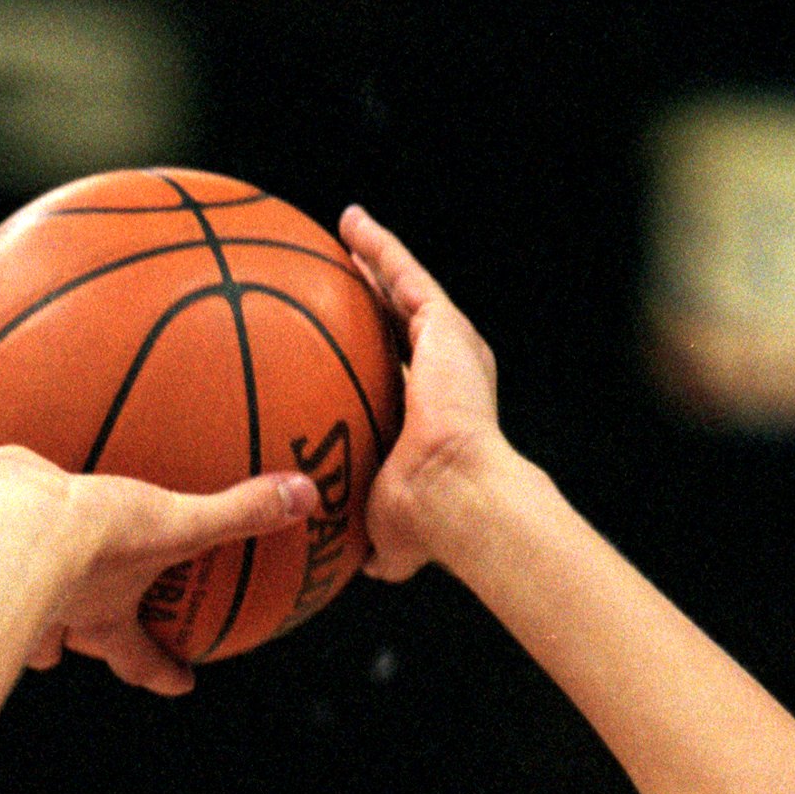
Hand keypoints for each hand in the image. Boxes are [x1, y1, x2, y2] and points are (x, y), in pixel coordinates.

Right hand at [0, 447, 317, 693]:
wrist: (19, 523)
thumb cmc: (100, 536)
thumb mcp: (180, 521)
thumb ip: (242, 511)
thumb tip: (309, 497)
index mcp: (103, 611)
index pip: (140, 656)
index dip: (161, 671)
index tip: (180, 684)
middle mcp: (53, 601)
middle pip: (63, 636)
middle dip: (64, 643)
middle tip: (64, 649)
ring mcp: (2, 570)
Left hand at [339, 205, 506, 580]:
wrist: (457, 499)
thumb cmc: (425, 525)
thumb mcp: (386, 534)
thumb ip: (374, 543)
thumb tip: (354, 569)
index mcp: (430, 414)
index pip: (394, 371)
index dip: (368, 352)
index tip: (337, 338)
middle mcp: (444, 373)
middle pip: (400, 321)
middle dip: (371, 294)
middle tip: (339, 274)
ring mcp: (448, 347)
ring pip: (404, 288)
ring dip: (375, 258)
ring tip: (345, 230)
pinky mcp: (447, 328)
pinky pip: (405, 274)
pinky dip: (379, 247)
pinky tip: (350, 224)